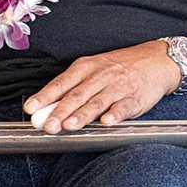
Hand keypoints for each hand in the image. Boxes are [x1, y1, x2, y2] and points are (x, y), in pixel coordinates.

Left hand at [22, 39, 178, 133]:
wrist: (155, 60)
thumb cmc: (118, 68)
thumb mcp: (93, 70)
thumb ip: (72, 89)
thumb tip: (45, 109)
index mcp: (86, 67)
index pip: (61, 82)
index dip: (45, 96)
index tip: (30, 108)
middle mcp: (100, 75)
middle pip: (77, 95)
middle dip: (60, 111)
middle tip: (48, 125)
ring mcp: (119, 86)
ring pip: (98, 101)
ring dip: (82, 115)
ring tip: (69, 126)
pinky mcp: (136, 97)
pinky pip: (124, 106)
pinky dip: (115, 114)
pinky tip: (107, 122)